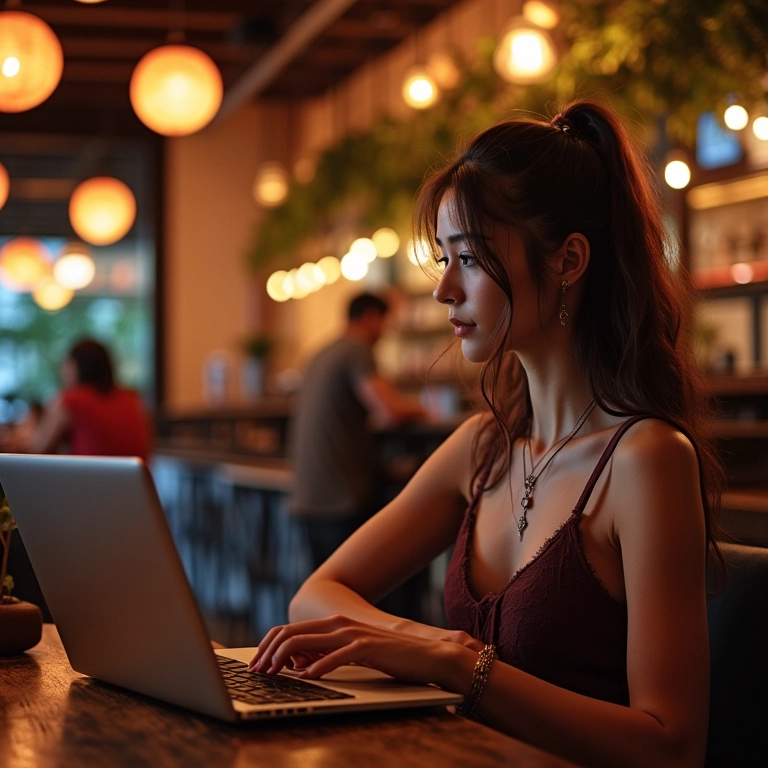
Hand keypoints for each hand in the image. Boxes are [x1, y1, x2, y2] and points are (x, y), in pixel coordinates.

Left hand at [248, 615, 474, 690]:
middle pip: (291, 632)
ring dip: (284, 659)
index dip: (268, 645)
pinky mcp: (367, 647)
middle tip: (256, 672)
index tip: (257, 664)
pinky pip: (335, 656)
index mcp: (334, 623)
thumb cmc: (389, 657)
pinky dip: (316, 667)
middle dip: (268, 652)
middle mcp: (340, 623)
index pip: (290, 629)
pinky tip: (306, 678)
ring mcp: (353, 633)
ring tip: (273, 675)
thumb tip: (297, 665)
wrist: (427, 655)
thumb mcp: (351, 654)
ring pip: (306, 641)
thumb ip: (327, 654)